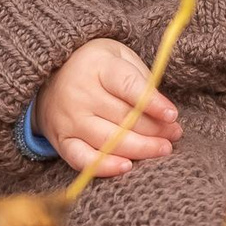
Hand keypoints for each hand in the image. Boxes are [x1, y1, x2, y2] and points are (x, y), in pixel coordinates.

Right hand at [38, 37, 182, 176]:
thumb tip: (166, 113)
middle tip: (175, 134)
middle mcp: (80, 94)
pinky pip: (82, 159)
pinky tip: (127, 167)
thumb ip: (142, 80)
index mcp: (97, 67)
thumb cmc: (97, 68)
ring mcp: (69, 119)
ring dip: (141, 148)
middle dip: (155, 129)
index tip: (172, 115)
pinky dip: (104, 166)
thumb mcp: (120, 58)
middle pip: (124, 117)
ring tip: (163, 149)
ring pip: (109, 141)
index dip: (152, 103)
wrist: (50, 78)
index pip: (128, 86)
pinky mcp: (61, 140)